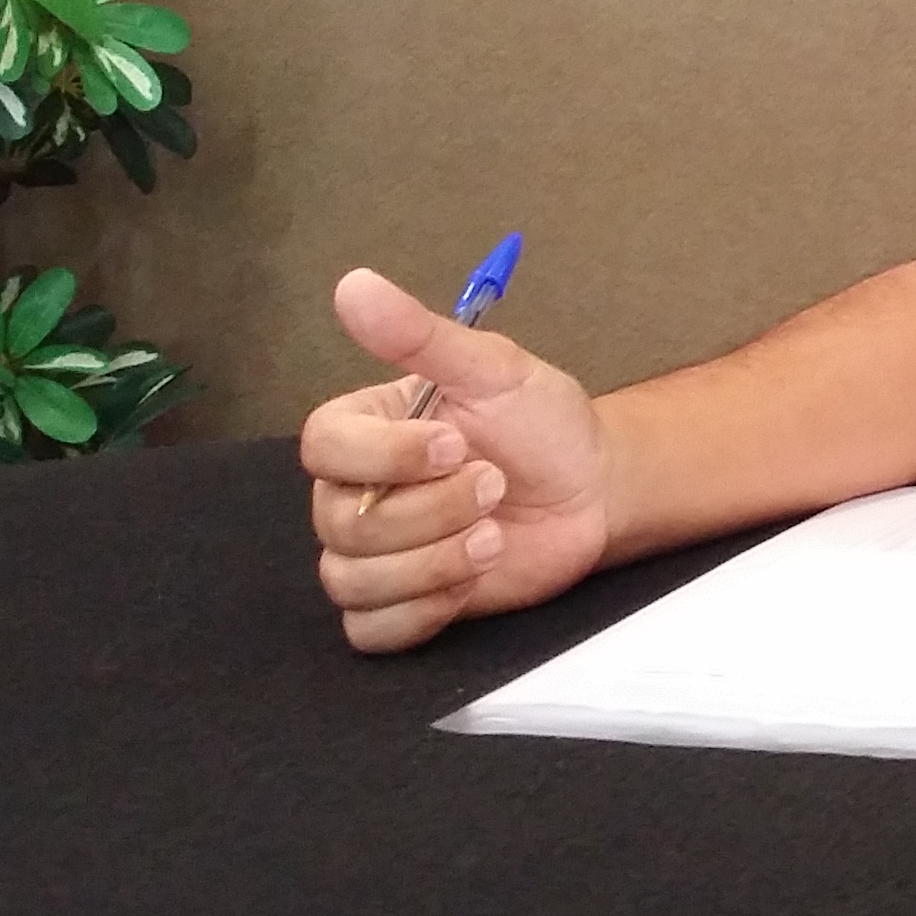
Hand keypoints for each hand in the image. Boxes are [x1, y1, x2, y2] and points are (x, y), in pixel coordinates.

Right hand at [300, 267, 610, 652]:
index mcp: (365, 430)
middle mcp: (355, 493)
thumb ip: (420, 334)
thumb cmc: (543, 423)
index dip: (386, 455)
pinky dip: (424, 610)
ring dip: (434, 562)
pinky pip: (371, 630)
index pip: (322, 447)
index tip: (456, 443)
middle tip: (495, 486)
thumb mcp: (492, 368)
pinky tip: (471, 578)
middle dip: (430, 512)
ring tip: (493, 534)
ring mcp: (375, 555)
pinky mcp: (402, 606)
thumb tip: (353, 285)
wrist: (593, 490)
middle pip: (340, 524)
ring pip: (353, 580)